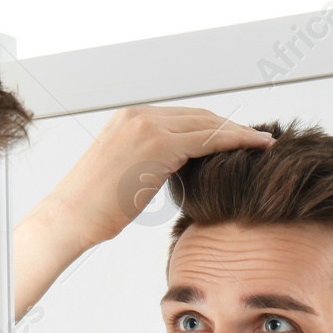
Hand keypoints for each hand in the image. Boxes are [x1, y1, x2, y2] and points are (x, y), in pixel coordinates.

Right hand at [35, 105, 274, 251]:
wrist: (69, 217)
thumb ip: (149, 160)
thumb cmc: (92, 207)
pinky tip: (254, 147)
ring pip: (207, 124)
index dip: (213, 126)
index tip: (236, 136)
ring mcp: (147, 126)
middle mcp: (138, 115)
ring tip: (262, 143)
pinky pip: (207, 138)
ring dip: (238, 132)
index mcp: (128, 118)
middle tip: (257, 139)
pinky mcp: (157, 144)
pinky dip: (235, 140)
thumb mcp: (122, 172)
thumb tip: (177, 168)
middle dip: (230, 127)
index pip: (182, 116)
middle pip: (199, 115)